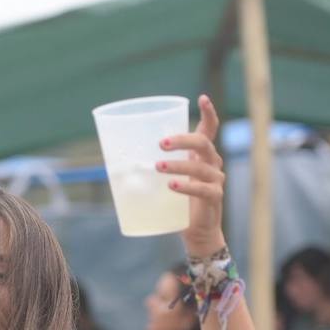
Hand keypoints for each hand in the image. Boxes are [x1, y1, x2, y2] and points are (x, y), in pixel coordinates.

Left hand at [164, 95, 224, 255]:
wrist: (196, 232)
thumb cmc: (178, 201)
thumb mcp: (166, 179)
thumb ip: (151, 165)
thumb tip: (113, 157)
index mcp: (202, 155)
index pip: (209, 129)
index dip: (208, 113)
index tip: (202, 98)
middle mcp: (212, 163)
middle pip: (203, 143)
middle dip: (183, 140)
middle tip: (162, 144)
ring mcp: (215, 180)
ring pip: (201, 167)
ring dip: (179, 165)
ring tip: (159, 167)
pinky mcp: (214, 198)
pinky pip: (203, 189)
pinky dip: (187, 187)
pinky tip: (172, 186)